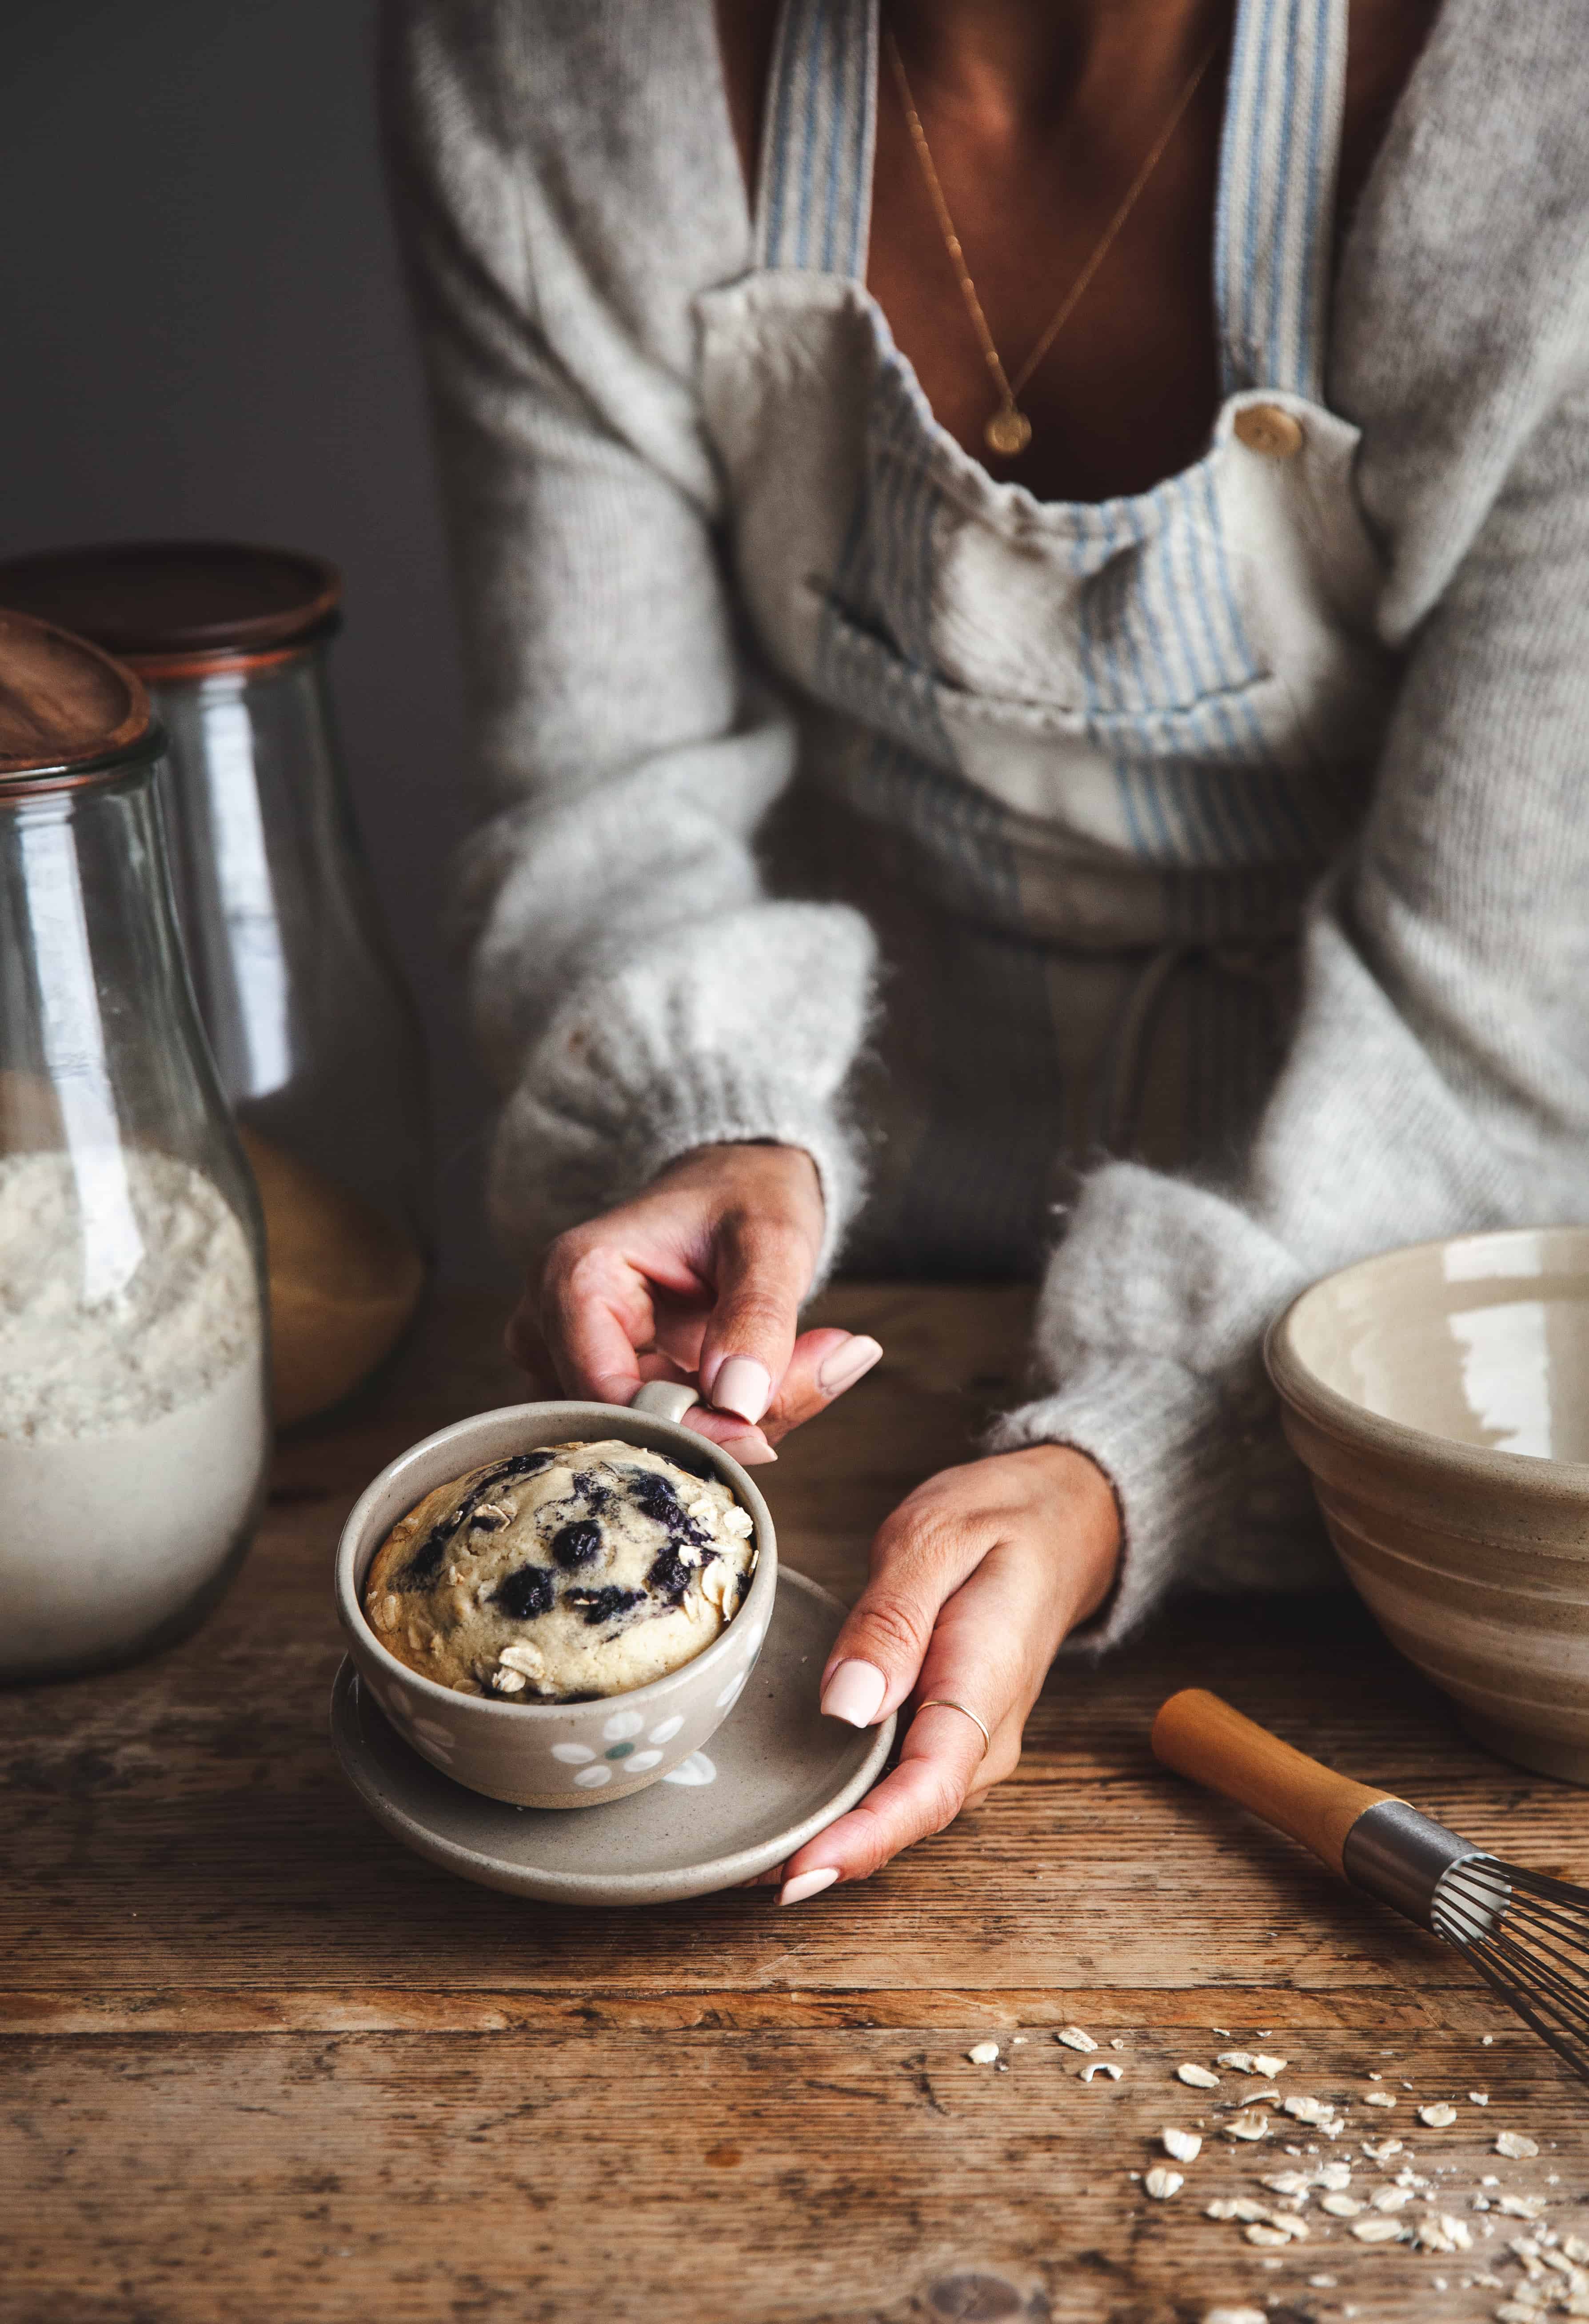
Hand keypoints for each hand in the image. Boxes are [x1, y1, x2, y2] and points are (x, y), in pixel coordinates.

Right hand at [506, 1143, 882, 1461]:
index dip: (685, 1431)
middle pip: (620, 1425)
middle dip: (714, 1428)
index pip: (609, 1396)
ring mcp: (565, 1360)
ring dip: (722, 1428)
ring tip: (790, 1372)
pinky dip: (718, 1422)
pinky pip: (655, 1432)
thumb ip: (758, 1317)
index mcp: (572, 1277)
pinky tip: (758, 1382)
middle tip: (803, 1384)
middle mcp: (549, 1325)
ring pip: (641, 1440)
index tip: (763, 1436)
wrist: (738, 1188)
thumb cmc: (746, 1197)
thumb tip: (740, 1405)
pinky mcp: (597, 1383)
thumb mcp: (770, 1240)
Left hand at [764, 1444, 1121, 1902]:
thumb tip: (845, 1706)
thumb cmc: (999, 1521)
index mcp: (985, 1684)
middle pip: (905, 1815)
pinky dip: (848, 1804)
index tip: (799, 1873)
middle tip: (741, 1874)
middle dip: (829, 1853)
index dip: (862, 1839)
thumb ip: (893, 1619)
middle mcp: (984, 1735)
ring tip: (749, 1857)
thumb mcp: (939, 1537)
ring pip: (899, 1808)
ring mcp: (968, 1741)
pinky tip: (793, 1812)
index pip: (928, 1788)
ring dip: (833, 1836)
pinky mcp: (946, 1733)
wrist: (1062, 1521)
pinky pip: (898, 1782)